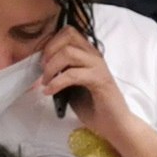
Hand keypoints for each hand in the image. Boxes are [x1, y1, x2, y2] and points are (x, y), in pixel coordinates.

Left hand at [37, 26, 156, 156]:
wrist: (115, 124)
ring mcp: (98, 66)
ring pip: (69, 52)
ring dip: (51, 67)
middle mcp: (94, 55)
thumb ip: (61, 72)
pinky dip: (57, 82)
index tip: (42, 61)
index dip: (50, 42)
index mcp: (88, 53)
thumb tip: (41, 68)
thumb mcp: (72, 85)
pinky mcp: (100, 80)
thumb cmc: (94, 106)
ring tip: (45, 82)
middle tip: (42, 70)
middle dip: (49, 50)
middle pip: (68, 35)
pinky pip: (73, 74)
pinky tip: (50, 91)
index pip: (68, 31)